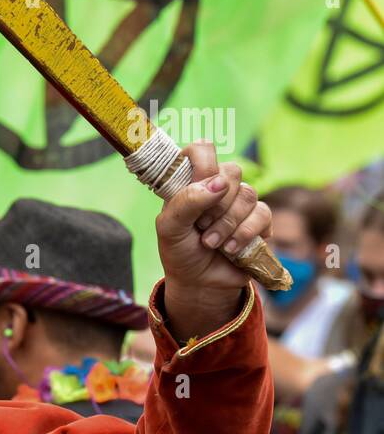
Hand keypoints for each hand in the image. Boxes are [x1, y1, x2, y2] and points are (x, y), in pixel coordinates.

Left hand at [155, 141, 271, 340]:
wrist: (199, 283)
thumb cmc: (180, 252)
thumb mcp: (169, 229)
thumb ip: (186, 201)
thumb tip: (218, 182)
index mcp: (191, 182)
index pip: (202, 150)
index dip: (202, 159)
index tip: (197, 181)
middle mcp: (217, 187)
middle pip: (232, 172)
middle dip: (216, 205)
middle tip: (201, 226)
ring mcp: (240, 203)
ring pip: (249, 194)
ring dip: (228, 224)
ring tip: (211, 243)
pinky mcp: (259, 221)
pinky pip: (263, 214)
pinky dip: (244, 234)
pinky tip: (230, 249)